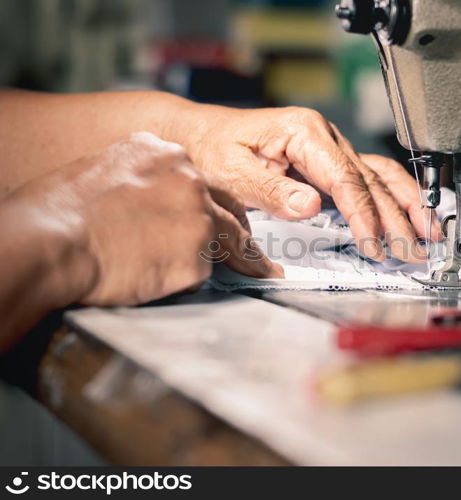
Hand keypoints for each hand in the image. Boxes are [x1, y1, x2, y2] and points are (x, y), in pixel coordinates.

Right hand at [5, 132, 281, 306]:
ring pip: (229, 240)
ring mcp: (199, 216)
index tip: (221, 215)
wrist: (51, 241)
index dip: (211, 202)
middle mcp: (189, 179)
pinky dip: (193, 279)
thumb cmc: (59, 212)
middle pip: (228, 207)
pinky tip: (174, 283)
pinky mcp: (199, 254)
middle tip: (255, 248)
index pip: (201, 179)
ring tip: (264, 272)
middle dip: (242, 229)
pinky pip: (204, 272)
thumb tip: (149, 201)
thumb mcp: (103, 170)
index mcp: (164, 153)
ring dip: (245, 259)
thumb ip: (141, 180)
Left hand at [167, 105, 441, 262]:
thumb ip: (270, 189)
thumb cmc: (214, 149)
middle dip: (396, 219)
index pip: (346, 179)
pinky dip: (394, 196)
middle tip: (413, 252)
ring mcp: (331, 147)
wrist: (203, 134)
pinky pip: (371, 176)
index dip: (364, 216)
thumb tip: (310, 206)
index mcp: (304, 132)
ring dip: (408, 205)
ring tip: (430, 233)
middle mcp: (325, 136)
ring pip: (380, 176)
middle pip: (371, 181)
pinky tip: (410, 214)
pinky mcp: (331, 160)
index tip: (374, 246)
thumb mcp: (231, 170)